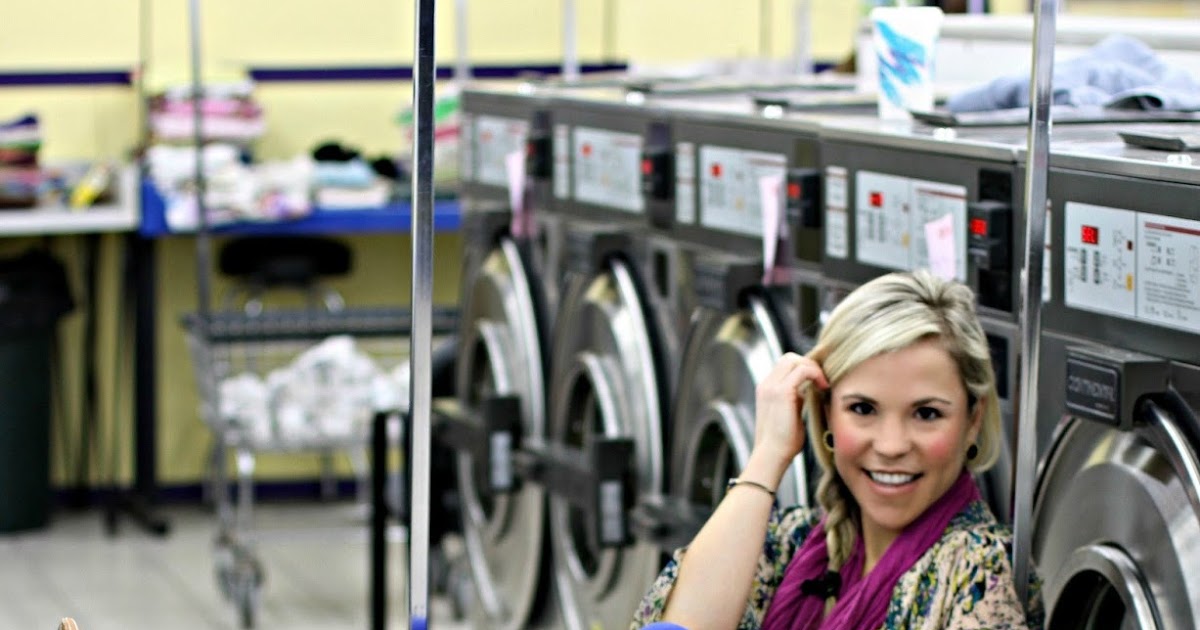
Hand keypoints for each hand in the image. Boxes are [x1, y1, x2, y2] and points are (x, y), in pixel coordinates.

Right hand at [752, 352, 828, 470]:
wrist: (772, 455)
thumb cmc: (783, 441)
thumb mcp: (790, 413)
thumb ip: (797, 398)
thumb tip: (811, 389)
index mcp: (766, 388)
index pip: (785, 364)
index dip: (804, 367)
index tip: (819, 380)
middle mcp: (767, 384)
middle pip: (789, 357)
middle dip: (809, 364)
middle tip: (823, 381)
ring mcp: (772, 386)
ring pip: (795, 360)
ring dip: (813, 368)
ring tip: (824, 384)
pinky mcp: (781, 392)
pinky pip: (802, 371)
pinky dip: (815, 374)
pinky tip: (823, 387)